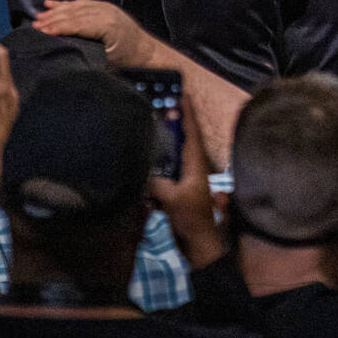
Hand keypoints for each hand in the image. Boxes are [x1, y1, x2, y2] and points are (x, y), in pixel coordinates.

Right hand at [33, 0, 157, 68]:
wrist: (146, 52)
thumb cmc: (126, 61)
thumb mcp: (106, 62)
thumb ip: (86, 53)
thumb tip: (62, 52)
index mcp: (106, 25)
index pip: (75, 24)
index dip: (56, 27)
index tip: (40, 31)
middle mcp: (105, 12)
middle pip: (73, 13)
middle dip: (52, 19)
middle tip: (34, 25)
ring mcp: (106, 7)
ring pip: (76, 6)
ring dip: (56, 11)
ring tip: (39, 17)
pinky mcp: (105, 7)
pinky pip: (82, 3)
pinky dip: (66, 4)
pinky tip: (51, 4)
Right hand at [147, 92, 224, 268]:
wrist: (199, 246)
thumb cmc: (191, 218)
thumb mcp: (172, 198)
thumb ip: (156, 181)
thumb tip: (139, 167)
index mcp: (196, 163)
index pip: (192, 130)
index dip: (188, 111)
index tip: (183, 92)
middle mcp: (192, 167)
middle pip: (183, 138)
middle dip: (174, 122)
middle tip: (160, 104)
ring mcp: (186, 179)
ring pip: (173, 154)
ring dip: (163, 143)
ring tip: (150, 128)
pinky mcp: (177, 191)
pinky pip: (165, 173)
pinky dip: (156, 168)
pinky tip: (145, 166)